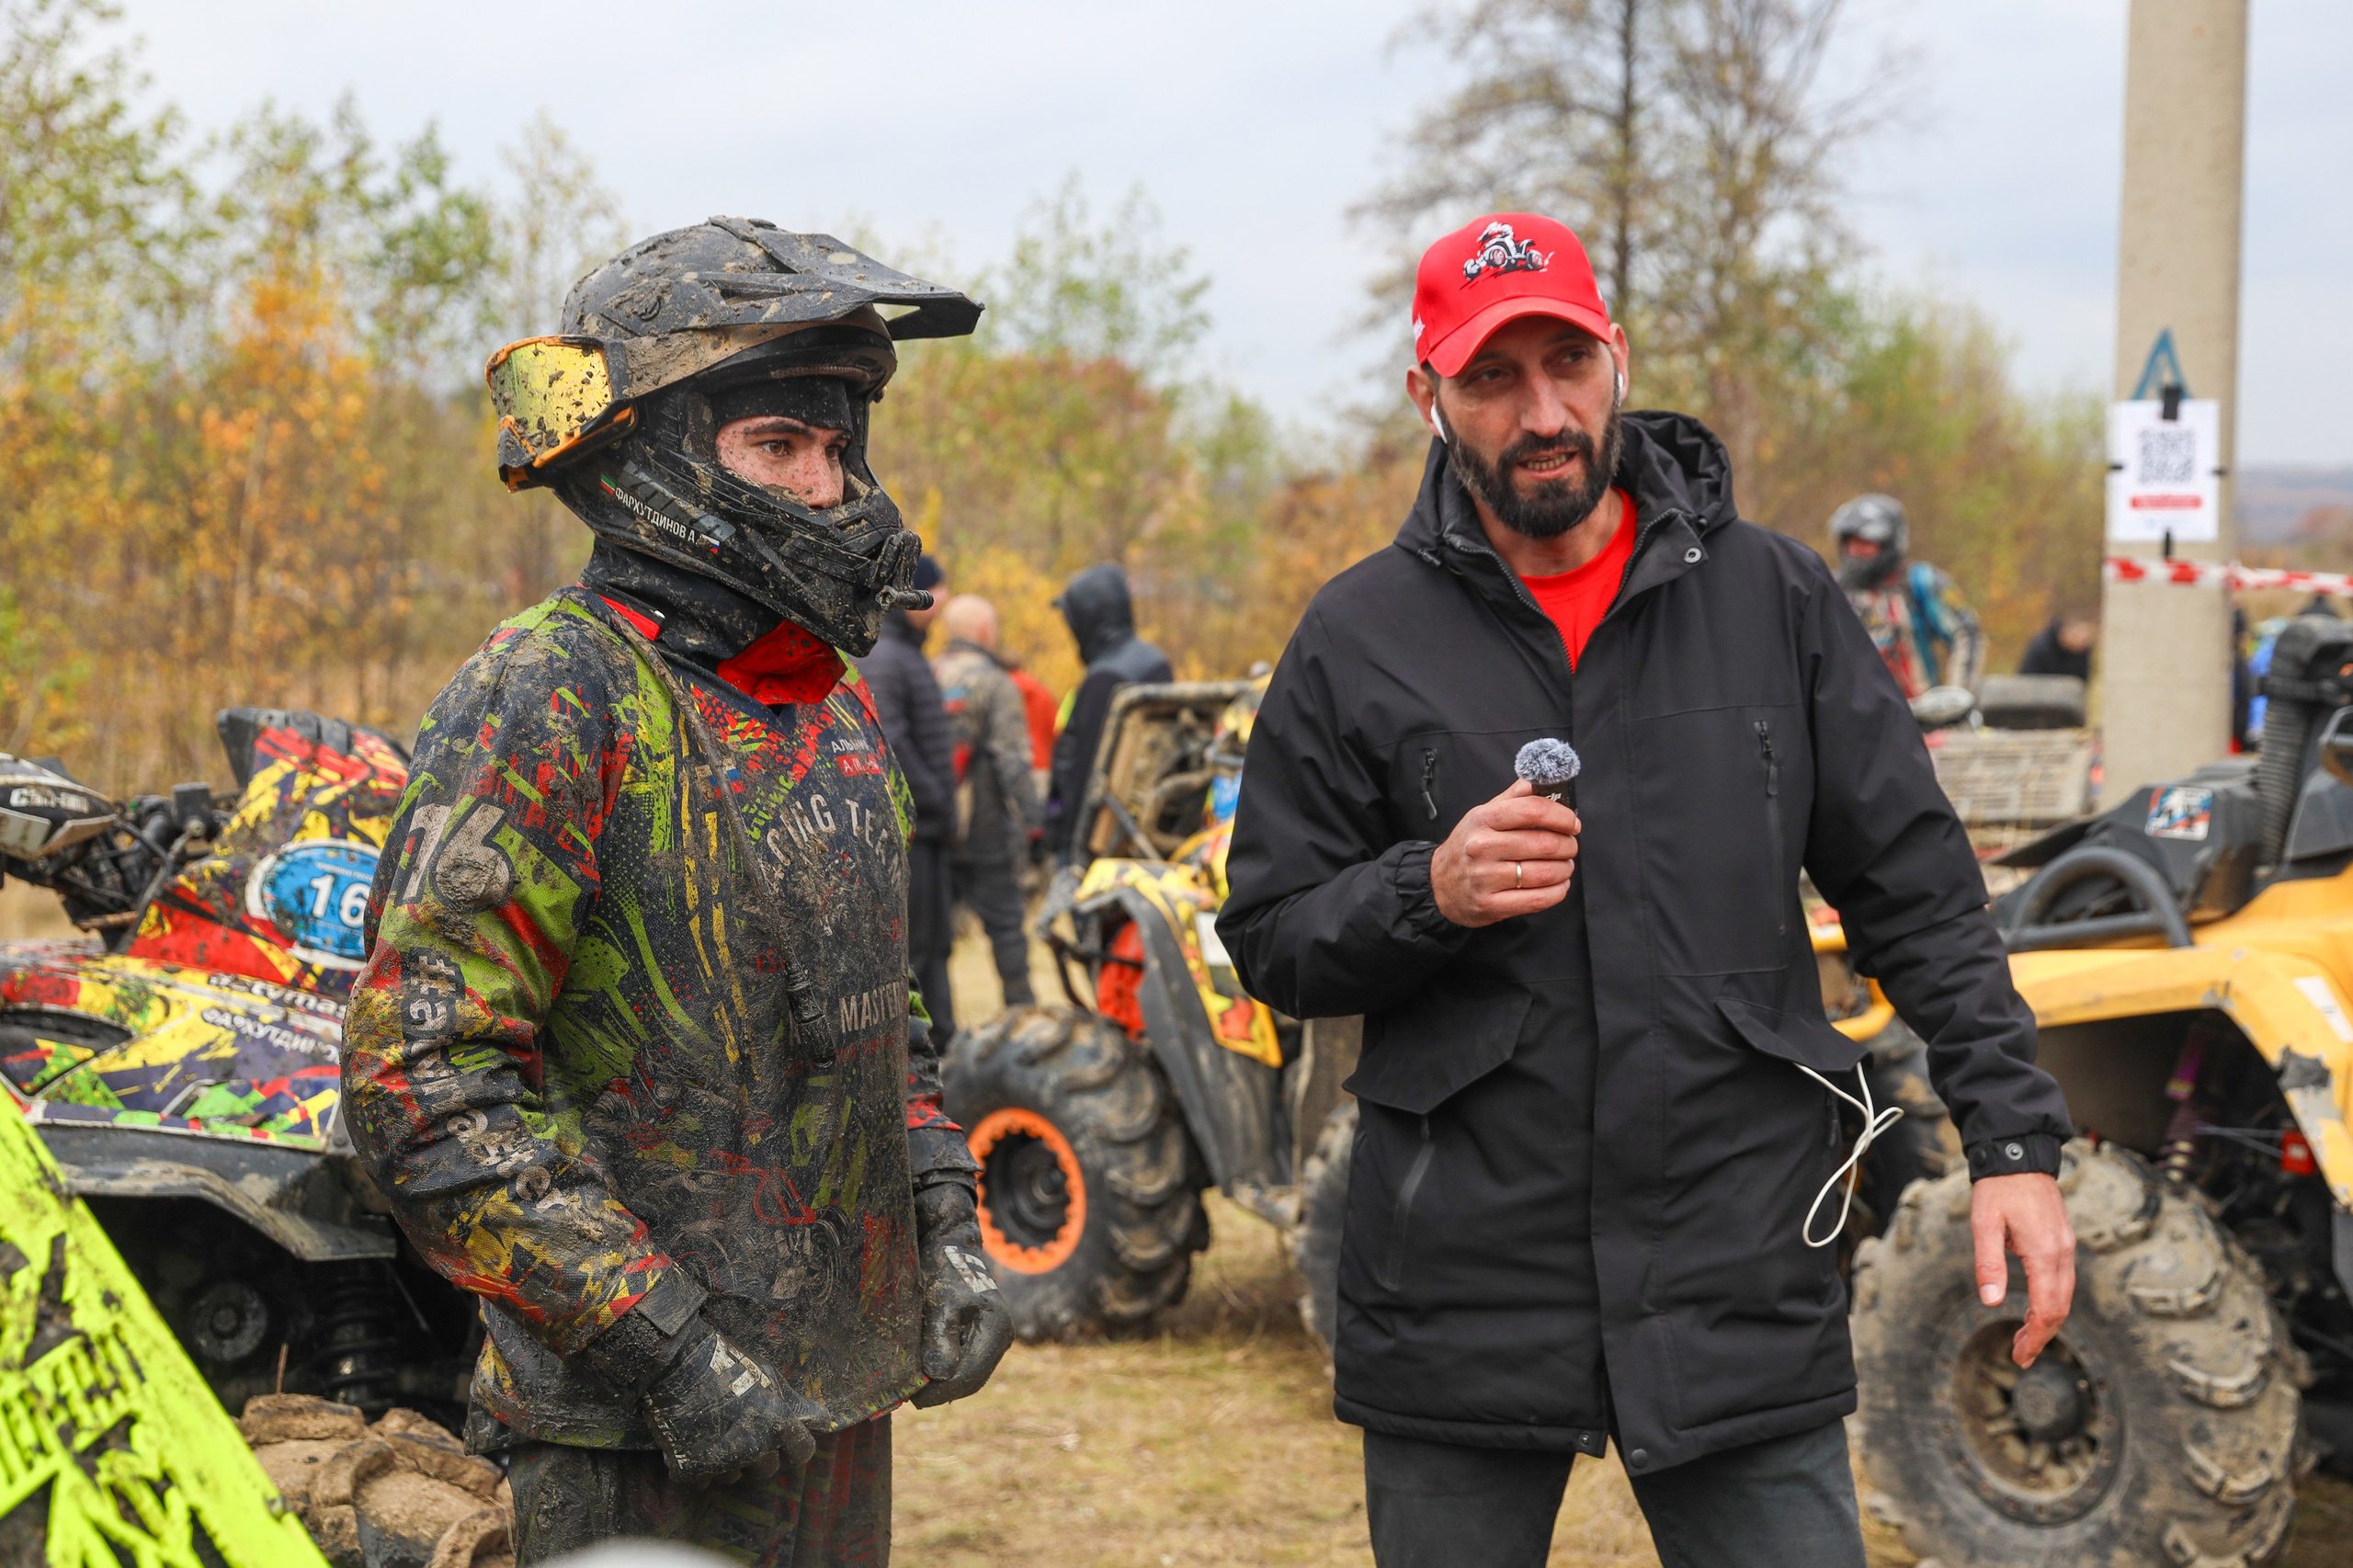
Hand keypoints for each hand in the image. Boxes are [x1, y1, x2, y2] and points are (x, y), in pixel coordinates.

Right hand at [641, 1322, 824, 1485]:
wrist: (675, 1363)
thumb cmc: (728, 1363)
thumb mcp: (770, 1376)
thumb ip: (795, 1404)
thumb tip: (823, 1421)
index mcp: (778, 1424)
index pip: (802, 1452)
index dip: (794, 1448)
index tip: (784, 1442)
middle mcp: (755, 1447)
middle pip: (768, 1470)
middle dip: (760, 1456)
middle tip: (742, 1434)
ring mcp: (723, 1462)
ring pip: (734, 1478)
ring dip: (728, 1463)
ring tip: (715, 1433)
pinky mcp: (693, 1471)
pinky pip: (704, 1482)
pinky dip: (699, 1468)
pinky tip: (693, 1444)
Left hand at [909, 1181, 1014, 1406]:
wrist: (947, 1240)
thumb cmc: (944, 1266)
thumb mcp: (941, 1301)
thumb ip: (940, 1339)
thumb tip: (938, 1374)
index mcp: (996, 1331)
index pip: (969, 1377)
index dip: (940, 1391)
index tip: (912, 1397)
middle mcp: (997, 1338)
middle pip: (968, 1380)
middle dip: (937, 1391)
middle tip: (904, 1397)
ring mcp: (987, 1337)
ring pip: (963, 1374)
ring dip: (936, 1383)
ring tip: (907, 1388)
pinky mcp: (974, 1334)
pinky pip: (958, 1362)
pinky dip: (938, 1370)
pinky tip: (917, 1371)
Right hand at [1429, 778, 1580, 927]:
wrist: (1438, 884)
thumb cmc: (1467, 846)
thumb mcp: (1483, 814)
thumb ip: (1513, 797)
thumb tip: (1541, 781)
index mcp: (1484, 819)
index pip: (1532, 810)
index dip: (1562, 816)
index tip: (1572, 823)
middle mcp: (1482, 847)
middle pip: (1544, 843)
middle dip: (1568, 845)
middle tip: (1570, 847)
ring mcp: (1485, 878)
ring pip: (1545, 873)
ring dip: (1565, 869)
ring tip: (1565, 866)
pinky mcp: (1490, 905)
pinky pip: (1537, 899)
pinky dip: (1558, 892)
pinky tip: (1559, 885)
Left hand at [1969, 1172, 2075, 1367]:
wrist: (2020, 1154)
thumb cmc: (1999, 1187)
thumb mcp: (1984, 1224)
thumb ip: (1988, 1263)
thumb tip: (1992, 1301)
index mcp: (2045, 1252)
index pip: (2047, 1308)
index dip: (2035, 1336)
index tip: (2020, 1356)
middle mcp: (2062, 1253)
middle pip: (2060, 1308)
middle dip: (2042, 1335)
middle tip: (2020, 1355)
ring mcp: (2066, 1247)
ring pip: (2064, 1295)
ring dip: (2047, 1321)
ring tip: (2024, 1339)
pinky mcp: (2063, 1241)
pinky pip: (2063, 1280)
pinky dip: (2052, 1301)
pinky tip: (2035, 1308)